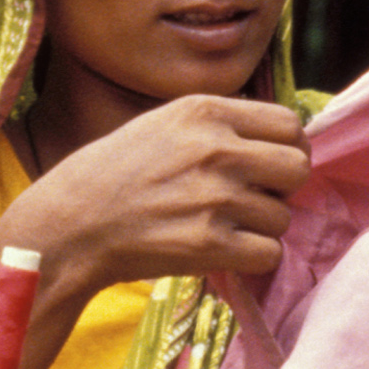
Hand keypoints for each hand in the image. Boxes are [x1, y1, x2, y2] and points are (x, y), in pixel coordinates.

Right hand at [15, 93, 312, 290]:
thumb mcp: (164, 123)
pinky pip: (270, 253)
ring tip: (220, 225)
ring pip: (283, 217)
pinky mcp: (210, 244)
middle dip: (281, 187)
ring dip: (260, 227)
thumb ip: (220, 123)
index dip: (285, 148)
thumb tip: (284, 137)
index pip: (289, 124)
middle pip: (298, 167)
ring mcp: (215, 197)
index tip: (266, 165)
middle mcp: (216, 148)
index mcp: (205, 110)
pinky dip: (251, 258)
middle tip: (252, 198)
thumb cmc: (115, 174)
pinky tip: (222, 250)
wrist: (70, 226)